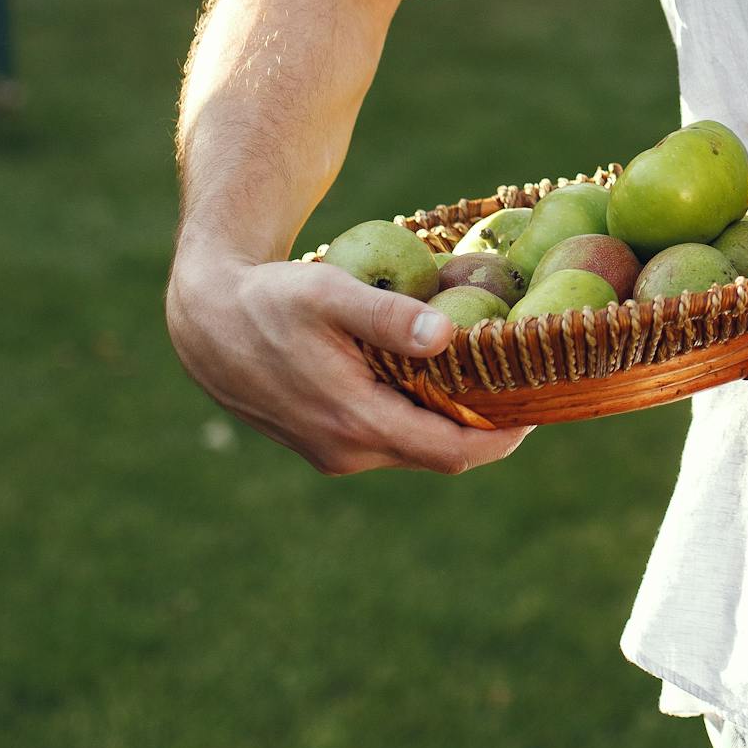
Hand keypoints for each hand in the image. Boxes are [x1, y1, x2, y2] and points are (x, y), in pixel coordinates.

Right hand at [167, 250, 533, 476]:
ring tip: (488, 375)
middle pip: (441, 453)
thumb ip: (388, 315)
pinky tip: (433, 375)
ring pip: (414, 445)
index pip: (453, 451)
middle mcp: (347, 451)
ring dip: (451, 419)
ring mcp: (333, 453)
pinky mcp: (324, 445)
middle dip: (486, 426)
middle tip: (525, 385)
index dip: (504, 437)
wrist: (206, 324)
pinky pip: (388, 437)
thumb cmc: (271, 300)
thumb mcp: (330, 293)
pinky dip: (418, 414)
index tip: (540, 408)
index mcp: (356, 422)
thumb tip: (448, 334)